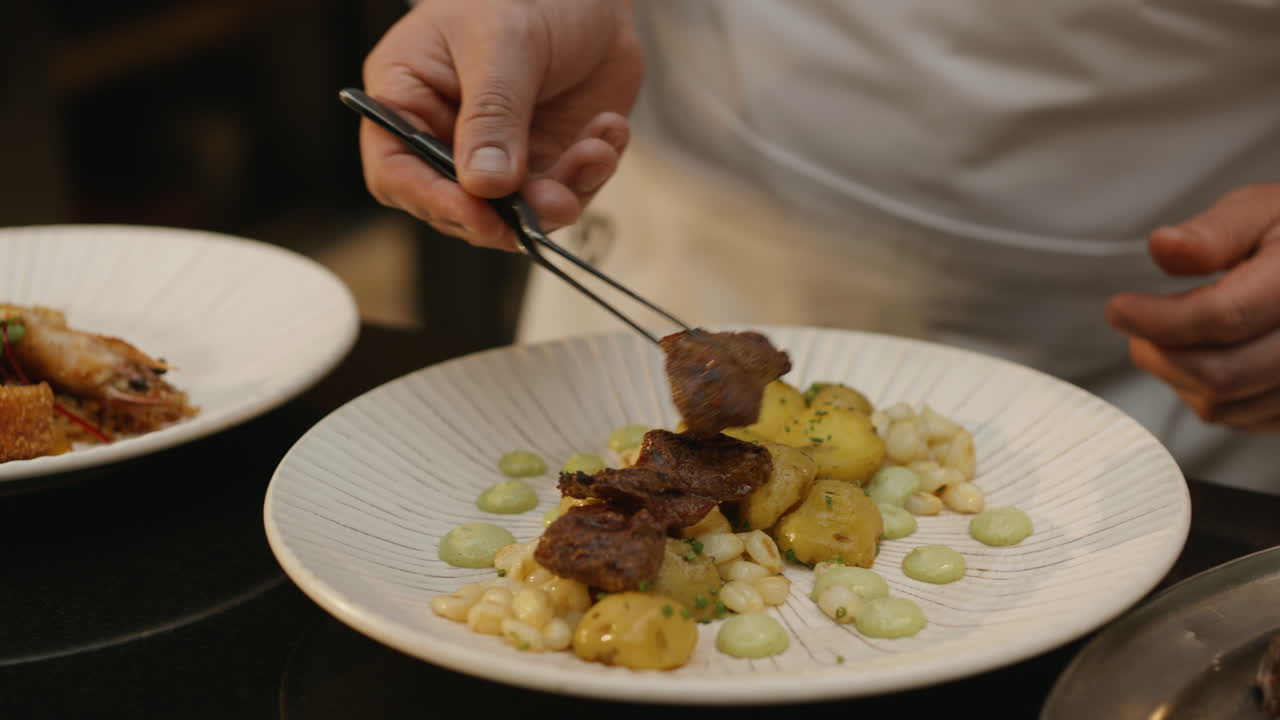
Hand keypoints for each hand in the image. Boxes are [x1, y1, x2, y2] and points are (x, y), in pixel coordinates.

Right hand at [360, 0, 642, 248]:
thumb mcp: (504, 44)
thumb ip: (492, 115)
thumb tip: (484, 185)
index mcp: (408, 97)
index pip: (396, 171)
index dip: (432, 200)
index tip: (480, 215)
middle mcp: (448, 135)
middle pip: (459, 206)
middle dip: (511, 212)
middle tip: (555, 200)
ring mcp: (500, 153)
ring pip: (519, 211)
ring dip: (562, 196)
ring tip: (595, 153)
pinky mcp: (547, 159)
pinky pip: (566, 192)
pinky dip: (592, 172)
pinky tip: (608, 130)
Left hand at [1106, 183, 1279, 431]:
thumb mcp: (1263, 210)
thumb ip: (1214, 232)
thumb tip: (1163, 246)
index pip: (1224, 317)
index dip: (1159, 319)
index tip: (1118, 308)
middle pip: (1220, 374)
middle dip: (1160, 353)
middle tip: (1136, 323)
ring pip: (1224, 406)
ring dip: (1178, 377)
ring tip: (1172, 335)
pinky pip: (1239, 419)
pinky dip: (1206, 394)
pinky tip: (1206, 356)